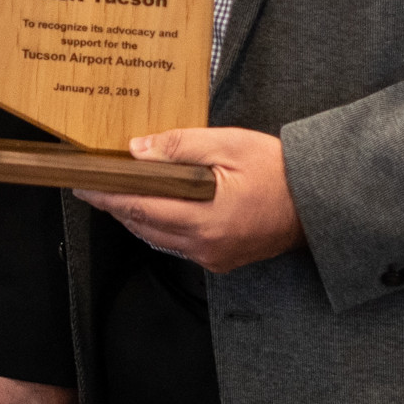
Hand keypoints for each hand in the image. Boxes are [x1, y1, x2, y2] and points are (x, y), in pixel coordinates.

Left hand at [75, 126, 304, 273]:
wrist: (319, 201)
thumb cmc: (278, 170)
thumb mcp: (228, 145)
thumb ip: (179, 147)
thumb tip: (137, 151)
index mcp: (206, 220)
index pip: (141, 209)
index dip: (108, 197)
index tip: (83, 185)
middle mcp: (206, 246)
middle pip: (145, 227)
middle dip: (117, 206)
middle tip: (94, 185)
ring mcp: (215, 257)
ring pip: (159, 238)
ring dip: (137, 216)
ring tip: (119, 192)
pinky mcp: (223, 259)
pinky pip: (179, 244)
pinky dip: (161, 224)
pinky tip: (156, 205)